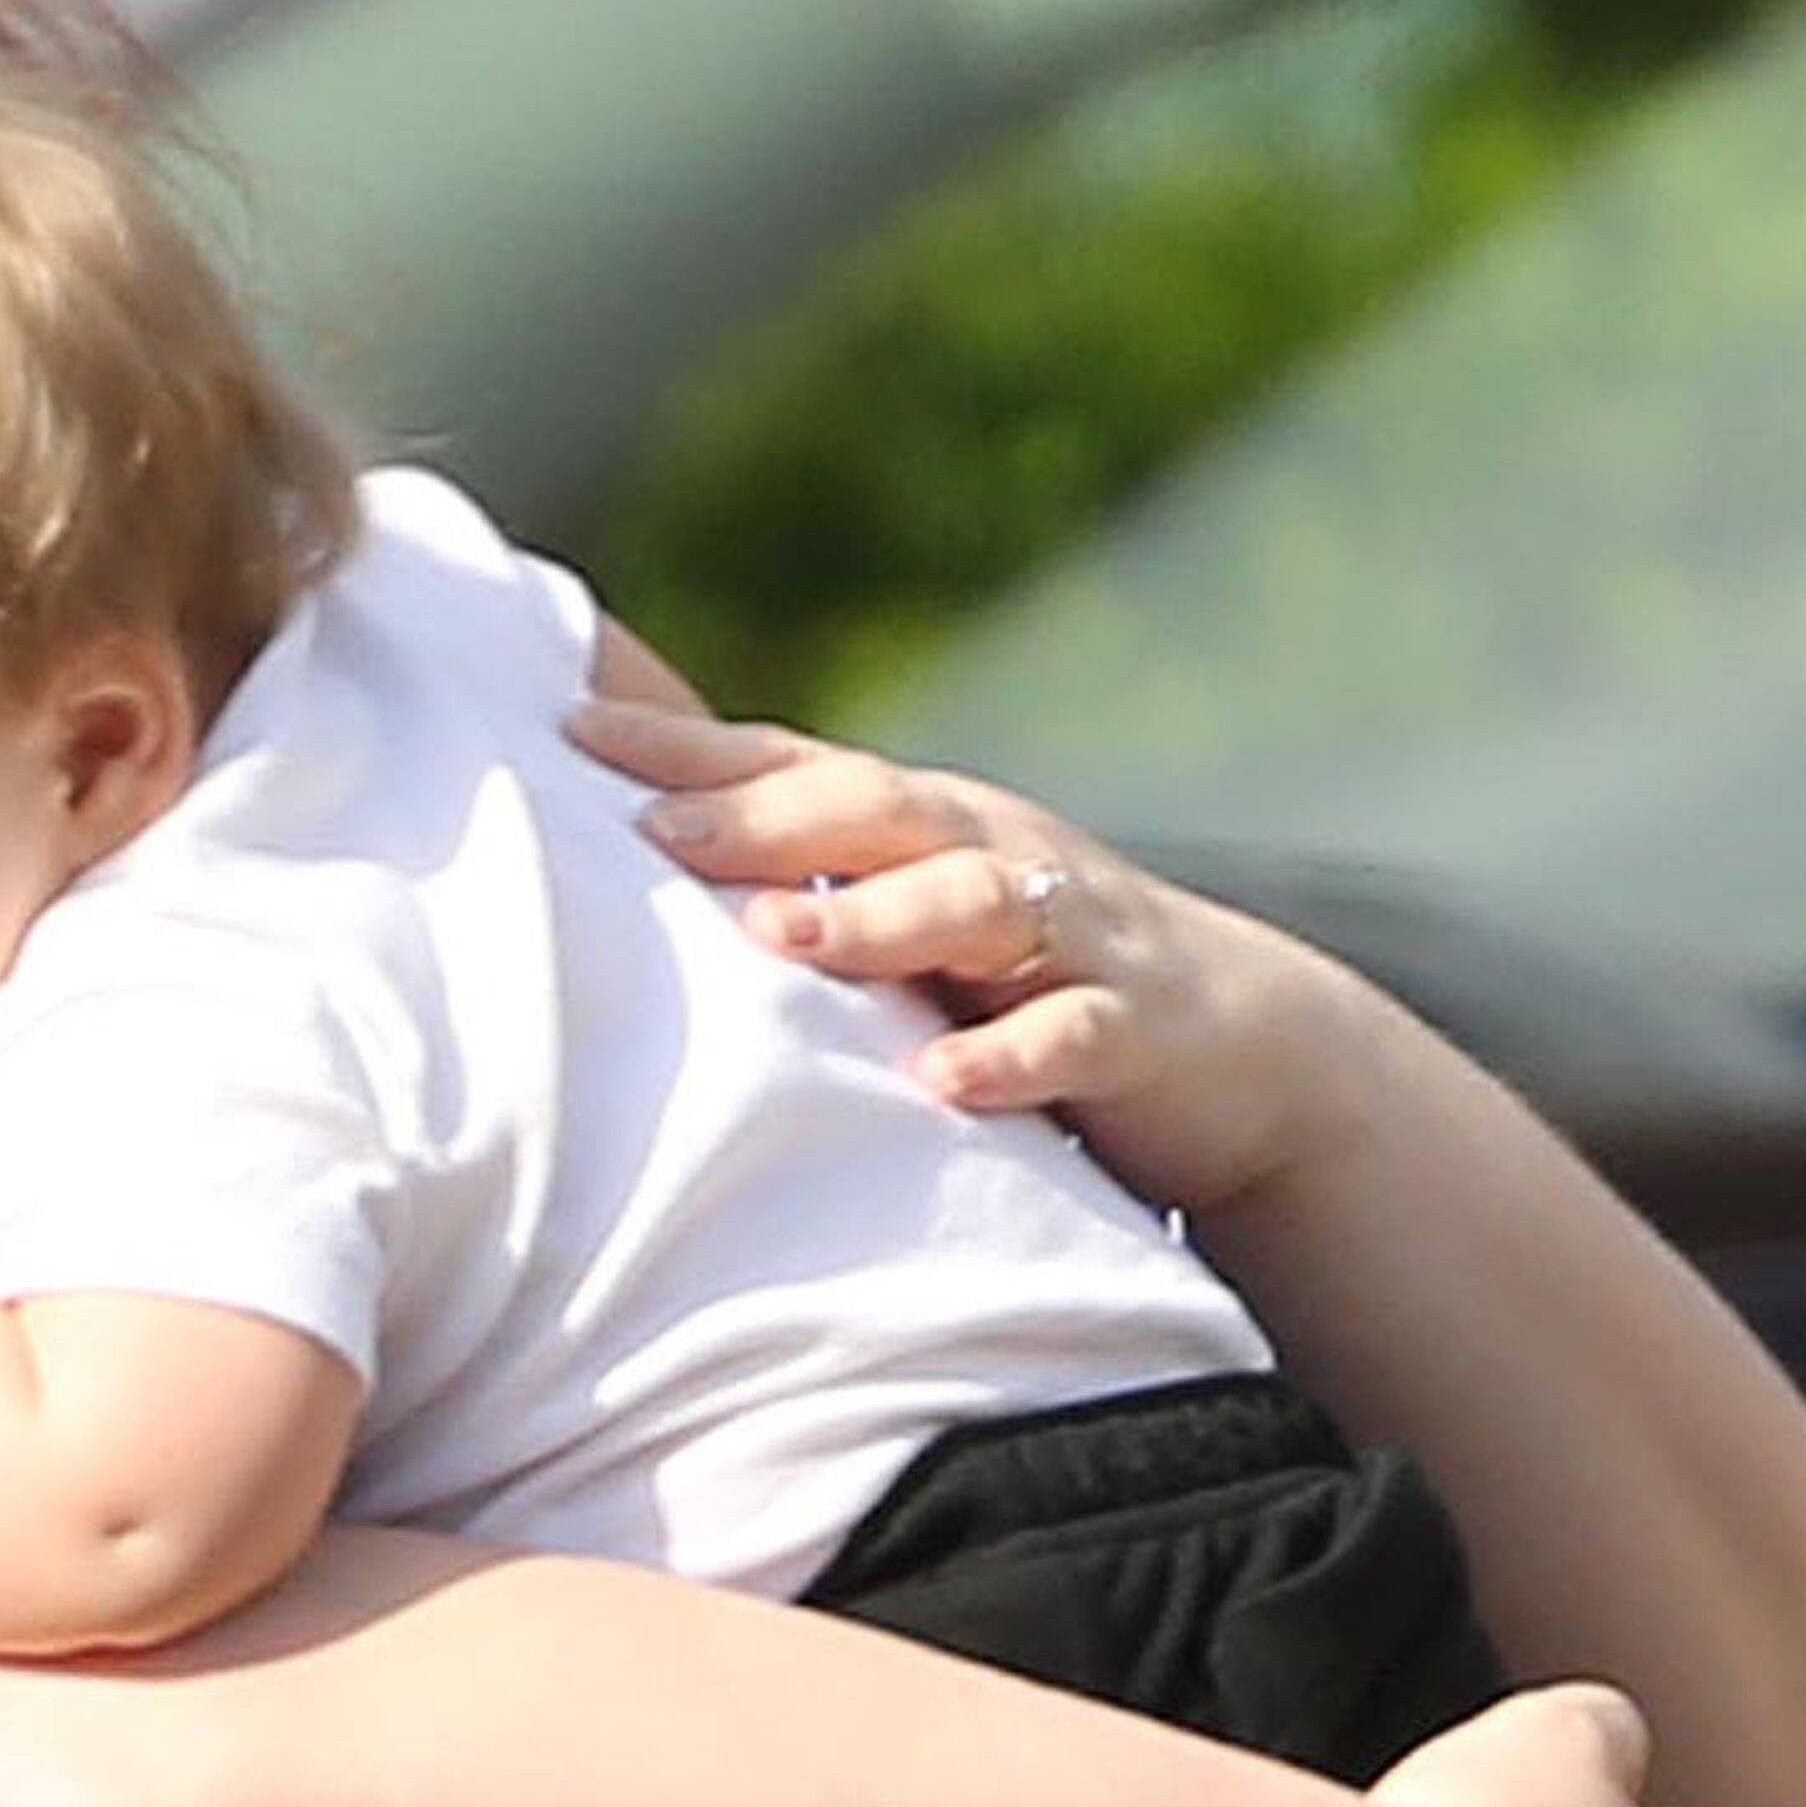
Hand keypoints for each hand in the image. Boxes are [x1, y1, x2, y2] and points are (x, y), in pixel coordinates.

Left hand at [567, 693, 1396, 1224]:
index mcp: (928, 826)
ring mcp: (1069, 936)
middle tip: (653, 830)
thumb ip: (803, 898)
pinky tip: (940, 1078)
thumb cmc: (1032, 982)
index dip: (691, 745)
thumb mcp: (914, 927)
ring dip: (873, 920)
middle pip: (876, 811)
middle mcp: (994, 853)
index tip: (569, 728)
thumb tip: (633, 876)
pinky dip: (1007, 1056)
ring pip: (973, 902)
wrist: (1235, 1044)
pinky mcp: (1134, 1028)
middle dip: (764, 817)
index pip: (795, 766)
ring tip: (774, 939)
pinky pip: (1070, 1034)